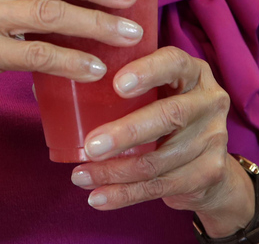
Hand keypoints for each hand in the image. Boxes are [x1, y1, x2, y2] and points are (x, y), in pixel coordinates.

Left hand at [70, 47, 254, 235]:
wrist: (208, 164)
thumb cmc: (161, 113)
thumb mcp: (148, 92)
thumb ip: (108, 84)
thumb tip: (44, 83)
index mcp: (191, 72)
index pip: (174, 62)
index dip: (148, 71)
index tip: (116, 83)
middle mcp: (209, 100)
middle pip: (171, 115)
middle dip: (127, 132)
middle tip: (91, 145)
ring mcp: (214, 138)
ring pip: (160, 159)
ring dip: (116, 171)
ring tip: (81, 176)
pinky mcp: (209, 171)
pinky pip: (161, 186)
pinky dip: (125, 194)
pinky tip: (98, 197)